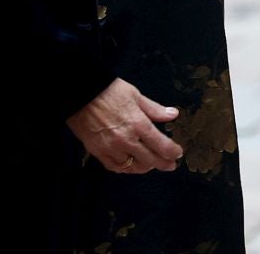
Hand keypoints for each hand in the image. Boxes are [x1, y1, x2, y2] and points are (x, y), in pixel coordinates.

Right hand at [66, 78, 182, 174]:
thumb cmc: (109, 92)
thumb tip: (173, 114)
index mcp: (138, 123)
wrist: (81, 94)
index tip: (178, 154)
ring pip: (132, 166)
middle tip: (170, 165)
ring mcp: (111, 147)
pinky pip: (114, 167)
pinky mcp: (97, 151)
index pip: (160, 144)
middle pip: (149, 159)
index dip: (172, 152)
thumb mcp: (136, 96)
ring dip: (144, 168)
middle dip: (163, 164)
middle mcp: (126, 139)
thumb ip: (155, 109)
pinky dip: (124, 168)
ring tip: (151, 165)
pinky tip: (130, 165)